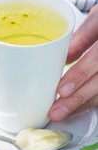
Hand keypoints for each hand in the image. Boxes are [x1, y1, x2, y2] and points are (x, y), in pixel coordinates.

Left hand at [50, 4, 97, 120]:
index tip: (61, 89)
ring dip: (84, 103)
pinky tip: (77, 107)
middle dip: (78, 97)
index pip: (96, 58)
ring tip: (63, 113)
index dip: (80, 75)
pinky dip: (92, 100)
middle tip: (57, 110)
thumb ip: (83, 36)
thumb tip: (62, 56)